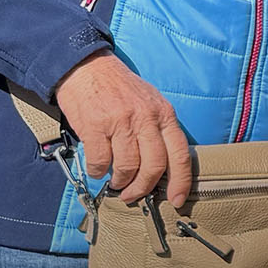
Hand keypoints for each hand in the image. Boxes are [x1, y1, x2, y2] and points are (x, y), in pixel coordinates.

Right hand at [56, 54, 191, 206]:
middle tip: (133, 195)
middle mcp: (145, 117)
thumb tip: (162, 170)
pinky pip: (101, 162)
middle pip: (154, 166)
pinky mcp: (95, 126)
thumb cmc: (119, 88)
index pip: (180, 154)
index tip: (177, 200)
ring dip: (121, 182)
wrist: (87, 67)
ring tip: (115, 182)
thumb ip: (159, 131)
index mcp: (164, 113)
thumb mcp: (150, 102)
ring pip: (128, 167)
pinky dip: (99, 171)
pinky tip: (98, 168)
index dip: (181, 182)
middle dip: (144, 188)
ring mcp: (120, 121)